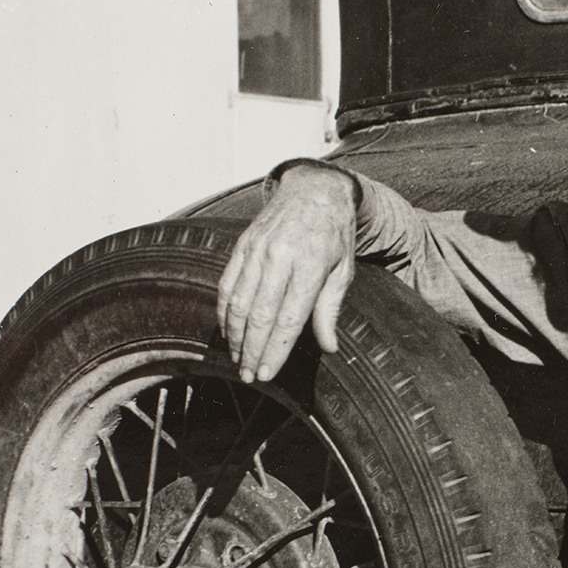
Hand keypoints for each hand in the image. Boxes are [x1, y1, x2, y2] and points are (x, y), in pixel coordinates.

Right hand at [218, 164, 357, 381]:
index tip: (267, 374)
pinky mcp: (242, 246)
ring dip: (235, 337)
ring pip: (238, 303)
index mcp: (309, 265)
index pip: (288, 319)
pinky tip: (228, 332)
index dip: (276, 350)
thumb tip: (329, 347)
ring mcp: (257, 250)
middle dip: (251, 351)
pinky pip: (227, 285)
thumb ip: (330, 309)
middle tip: (249, 377)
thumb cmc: (334, 235)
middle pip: (259, 315)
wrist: (314, 190)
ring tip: (238, 361)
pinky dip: (224, 312)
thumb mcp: (344, 270)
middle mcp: (279, 258)